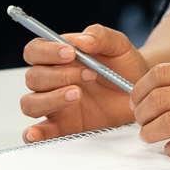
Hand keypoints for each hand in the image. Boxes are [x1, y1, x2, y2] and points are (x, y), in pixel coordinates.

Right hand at [20, 25, 147, 142]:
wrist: (138, 91)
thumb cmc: (124, 65)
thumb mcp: (118, 45)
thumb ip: (99, 36)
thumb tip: (80, 40)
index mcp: (59, 57)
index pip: (35, 50)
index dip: (46, 51)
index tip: (71, 53)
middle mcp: (52, 80)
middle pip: (33, 77)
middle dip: (59, 75)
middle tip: (89, 74)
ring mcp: (54, 104)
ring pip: (31, 103)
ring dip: (50, 99)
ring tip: (78, 94)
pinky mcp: (62, 126)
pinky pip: (40, 131)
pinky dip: (34, 133)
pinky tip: (36, 133)